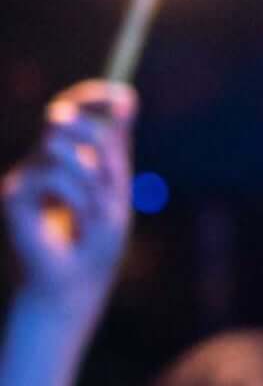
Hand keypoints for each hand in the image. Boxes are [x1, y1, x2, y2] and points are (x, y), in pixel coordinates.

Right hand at [3, 83, 137, 320]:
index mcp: (68, 160)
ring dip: (90, 178)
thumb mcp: (114, 191)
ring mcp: (26, 177)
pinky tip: (77, 225)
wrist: (72, 289)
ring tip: (94, 212)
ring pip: (60, 147)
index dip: (93, 96)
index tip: (123, 98)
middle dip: (93, 137)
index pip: (74, 111)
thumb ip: (115, 147)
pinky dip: (78, 200)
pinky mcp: (14, 194)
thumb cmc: (95, 247)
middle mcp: (42, 163)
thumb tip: (126, 97)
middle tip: (105, 172)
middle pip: (63, 118)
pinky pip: (55, 178)